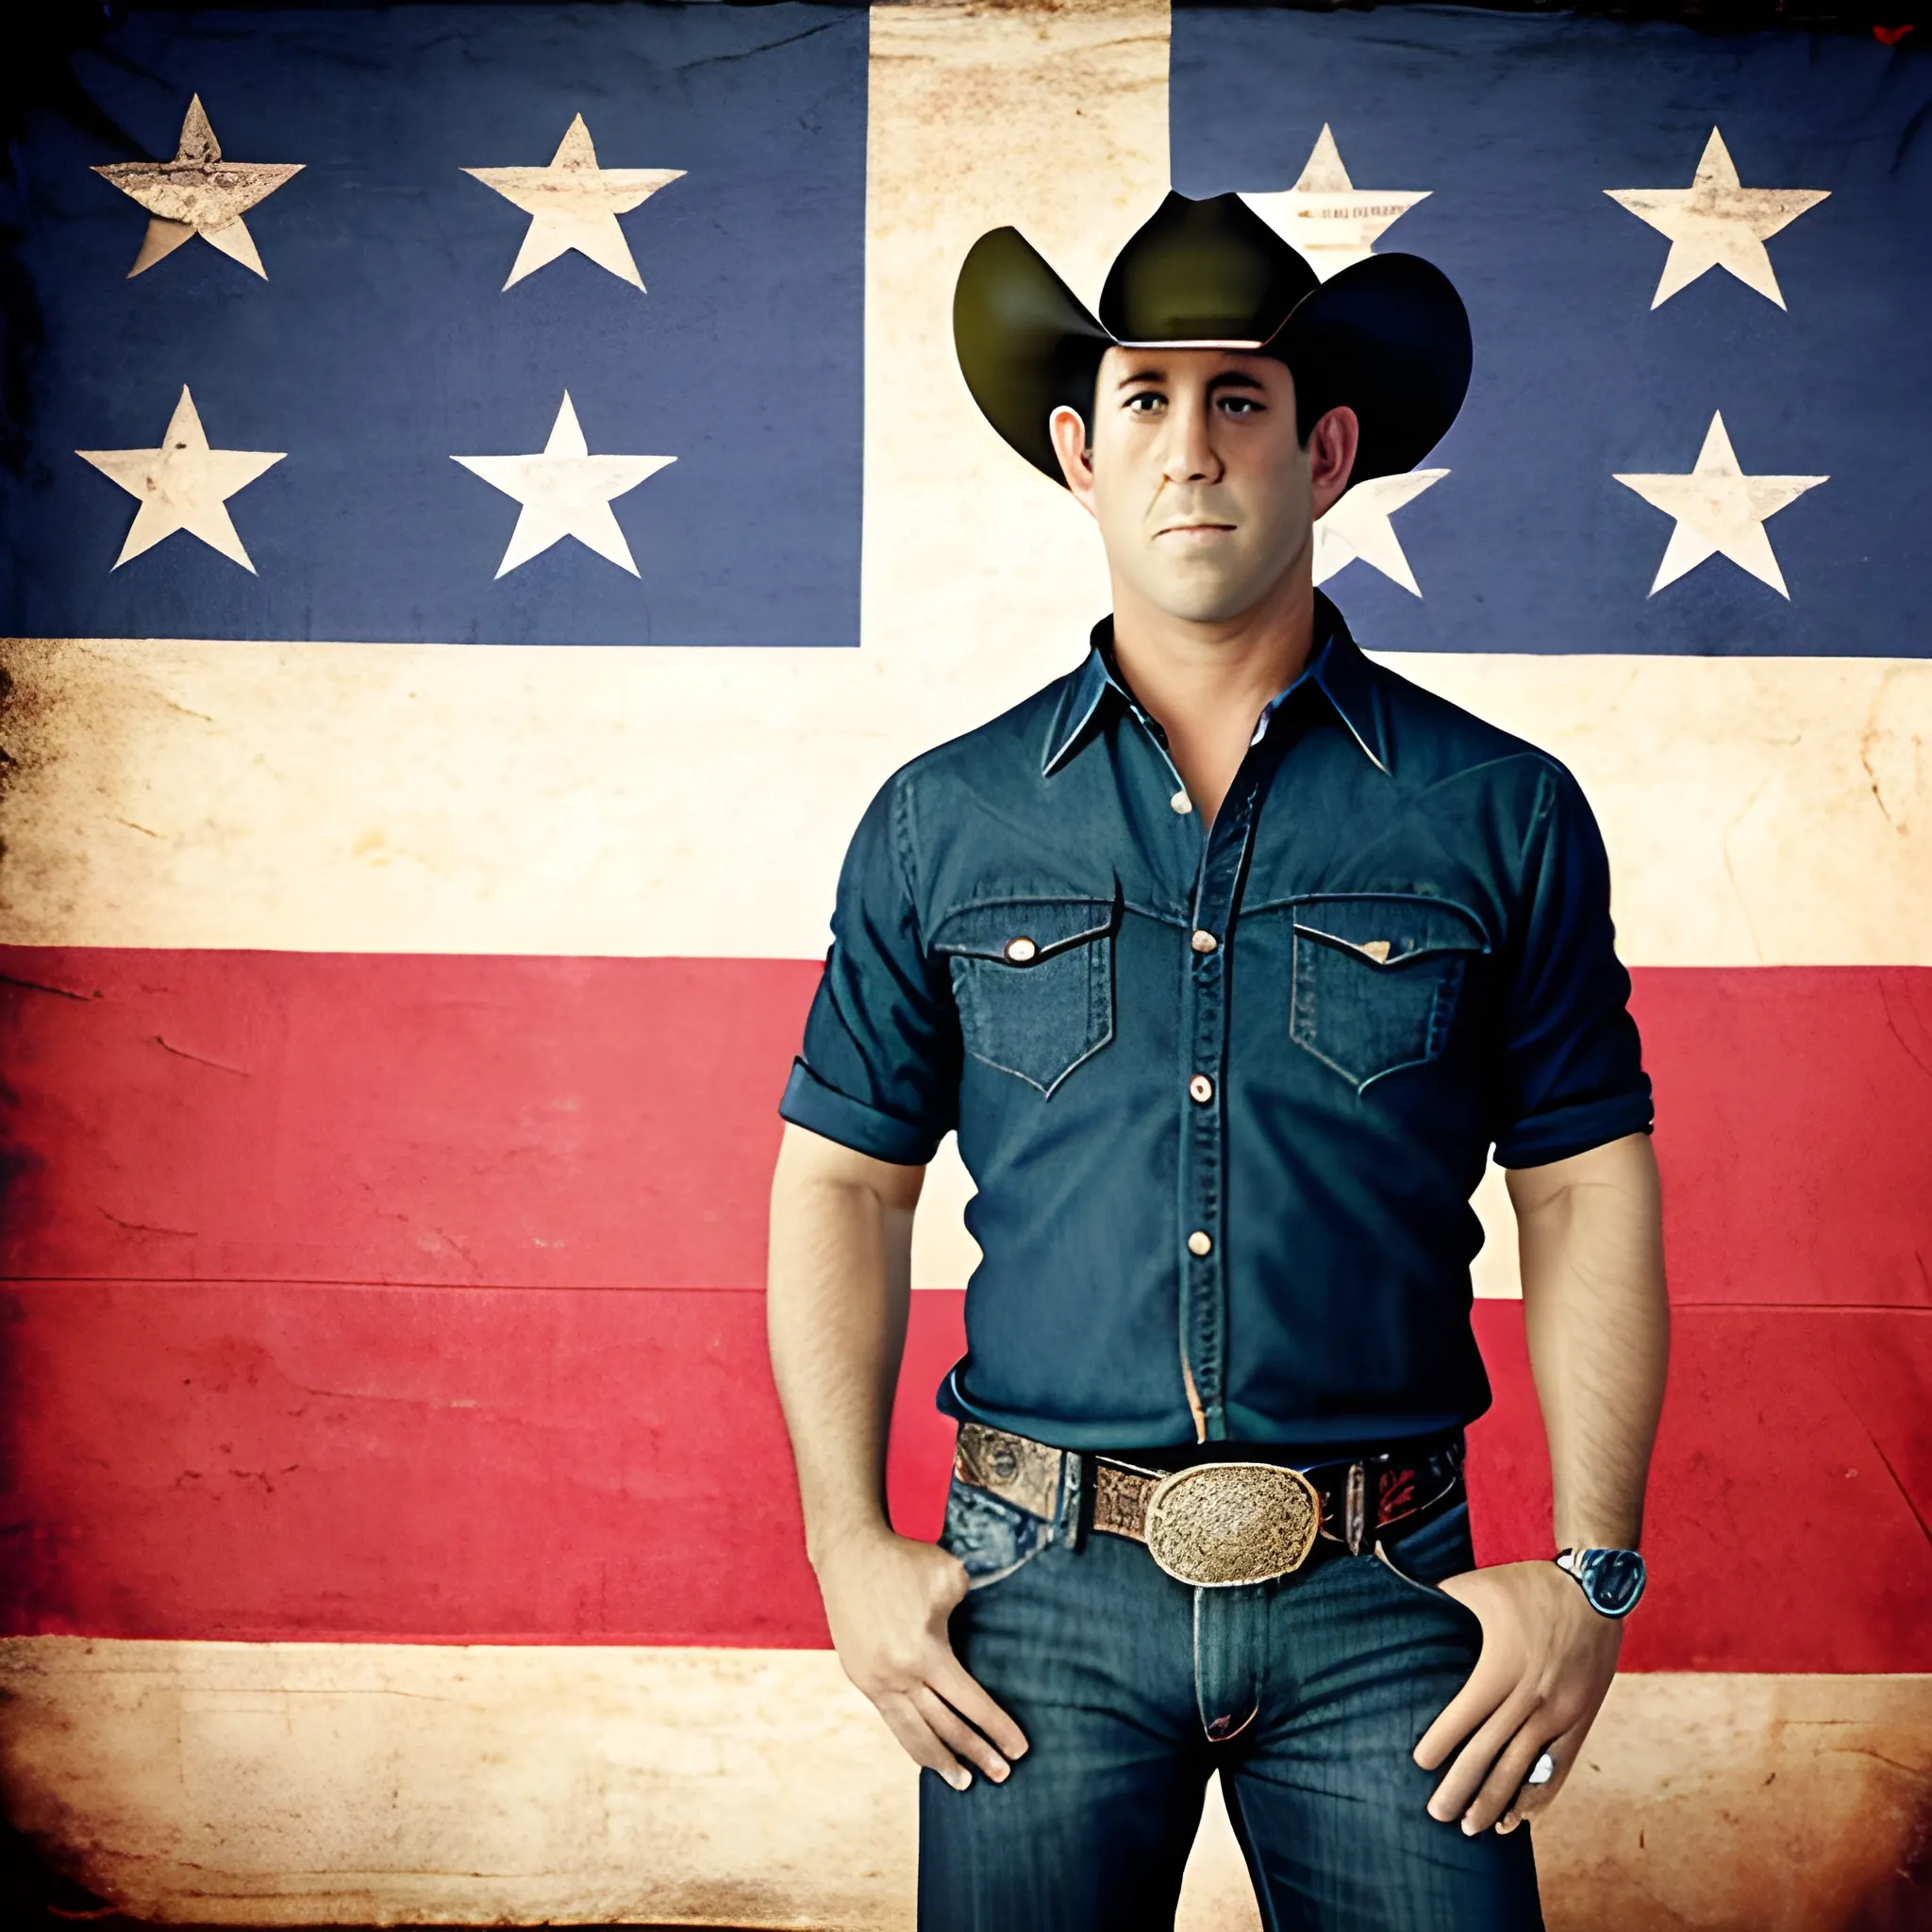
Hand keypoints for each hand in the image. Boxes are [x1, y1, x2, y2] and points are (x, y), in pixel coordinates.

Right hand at [814, 1526, 1028, 1791]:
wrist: (849, 1551)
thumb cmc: (905, 1561)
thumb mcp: (950, 1579)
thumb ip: (969, 1614)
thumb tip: (981, 1638)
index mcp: (924, 1654)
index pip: (969, 1703)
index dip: (996, 1728)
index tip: (1020, 1749)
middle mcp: (897, 1676)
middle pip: (943, 1727)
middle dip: (975, 1753)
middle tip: (1002, 1776)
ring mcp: (874, 1681)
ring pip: (912, 1733)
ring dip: (940, 1760)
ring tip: (962, 1782)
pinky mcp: (860, 1677)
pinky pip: (891, 1719)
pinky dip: (911, 1740)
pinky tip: (925, 1753)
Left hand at [1413, 1559, 1621, 1834]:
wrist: (1597, 1590)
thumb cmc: (1530, 1585)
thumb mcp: (1481, 1584)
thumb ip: (1441, 1595)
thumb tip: (1402, 1593)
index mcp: (1502, 1669)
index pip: (1465, 1718)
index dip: (1442, 1745)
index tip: (1420, 1766)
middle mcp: (1531, 1699)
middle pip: (1490, 1754)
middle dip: (1462, 1788)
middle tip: (1436, 1814)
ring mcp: (1560, 1715)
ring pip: (1523, 1770)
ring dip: (1496, 1801)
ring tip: (1472, 1827)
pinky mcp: (1581, 1723)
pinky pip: (1558, 1770)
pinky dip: (1537, 1797)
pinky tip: (1519, 1817)